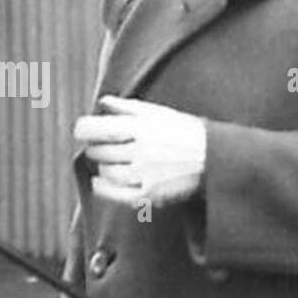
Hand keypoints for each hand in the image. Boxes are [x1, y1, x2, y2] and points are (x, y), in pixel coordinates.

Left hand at [76, 95, 206, 207]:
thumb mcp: (159, 112)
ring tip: (109, 160)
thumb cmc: (186, 132)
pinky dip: (103, 186)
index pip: (95, 129)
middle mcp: (141, 151)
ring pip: (106, 170)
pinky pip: (114, 193)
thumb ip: (127, 108)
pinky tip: (101, 180)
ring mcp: (144, 175)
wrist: (215, 158)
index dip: (83, 130)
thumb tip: (102, 102)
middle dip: (96, 147)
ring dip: (102, 165)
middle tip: (100, 145)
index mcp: (141, 128)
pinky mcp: (149, 194)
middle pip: (99, 151)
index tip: (83, 131)